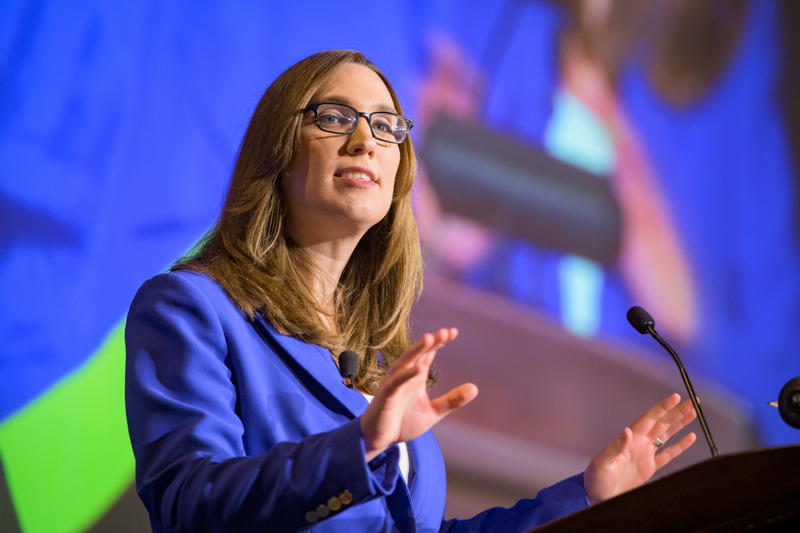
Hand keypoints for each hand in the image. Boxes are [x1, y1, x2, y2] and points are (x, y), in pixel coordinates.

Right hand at [360, 328, 478, 460]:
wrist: (380, 439)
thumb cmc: (403, 422)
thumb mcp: (433, 412)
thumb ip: (452, 400)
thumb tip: (475, 388)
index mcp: (416, 377)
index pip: (428, 354)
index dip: (438, 342)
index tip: (452, 332)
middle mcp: (405, 375)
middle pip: (418, 353)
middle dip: (430, 342)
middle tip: (445, 332)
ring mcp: (394, 384)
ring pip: (405, 362)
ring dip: (417, 350)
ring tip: (430, 339)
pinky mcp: (386, 396)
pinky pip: (396, 382)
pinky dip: (407, 375)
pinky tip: (419, 369)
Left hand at [583, 393, 697, 503]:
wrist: (597, 496)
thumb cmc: (596, 478)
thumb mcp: (604, 462)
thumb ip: (617, 446)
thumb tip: (627, 431)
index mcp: (630, 439)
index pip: (650, 419)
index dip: (663, 408)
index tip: (676, 397)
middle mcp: (639, 443)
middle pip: (662, 423)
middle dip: (677, 412)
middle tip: (692, 401)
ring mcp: (645, 454)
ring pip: (667, 435)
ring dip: (680, 424)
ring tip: (693, 412)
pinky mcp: (649, 468)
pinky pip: (668, 454)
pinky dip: (680, 446)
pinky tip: (690, 437)